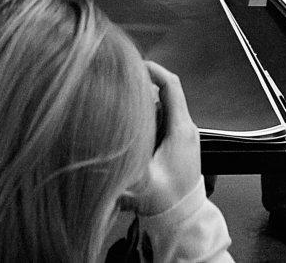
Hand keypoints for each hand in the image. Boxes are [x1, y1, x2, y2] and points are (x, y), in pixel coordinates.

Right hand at [125, 61, 201, 216]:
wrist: (183, 220)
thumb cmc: (164, 200)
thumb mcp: (140, 179)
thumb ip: (121, 158)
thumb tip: (100, 140)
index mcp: (180, 129)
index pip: (171, 86)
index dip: (154, 70)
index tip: (134, 64)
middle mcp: (185, 127)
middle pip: (165, 94)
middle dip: (142, 87)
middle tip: (119, 85)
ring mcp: (183, 135)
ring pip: (162, 108)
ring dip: (143, 104)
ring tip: (120, 104)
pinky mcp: (179, 144)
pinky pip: (163, 120)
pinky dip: (147, 117)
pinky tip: (129, 125)